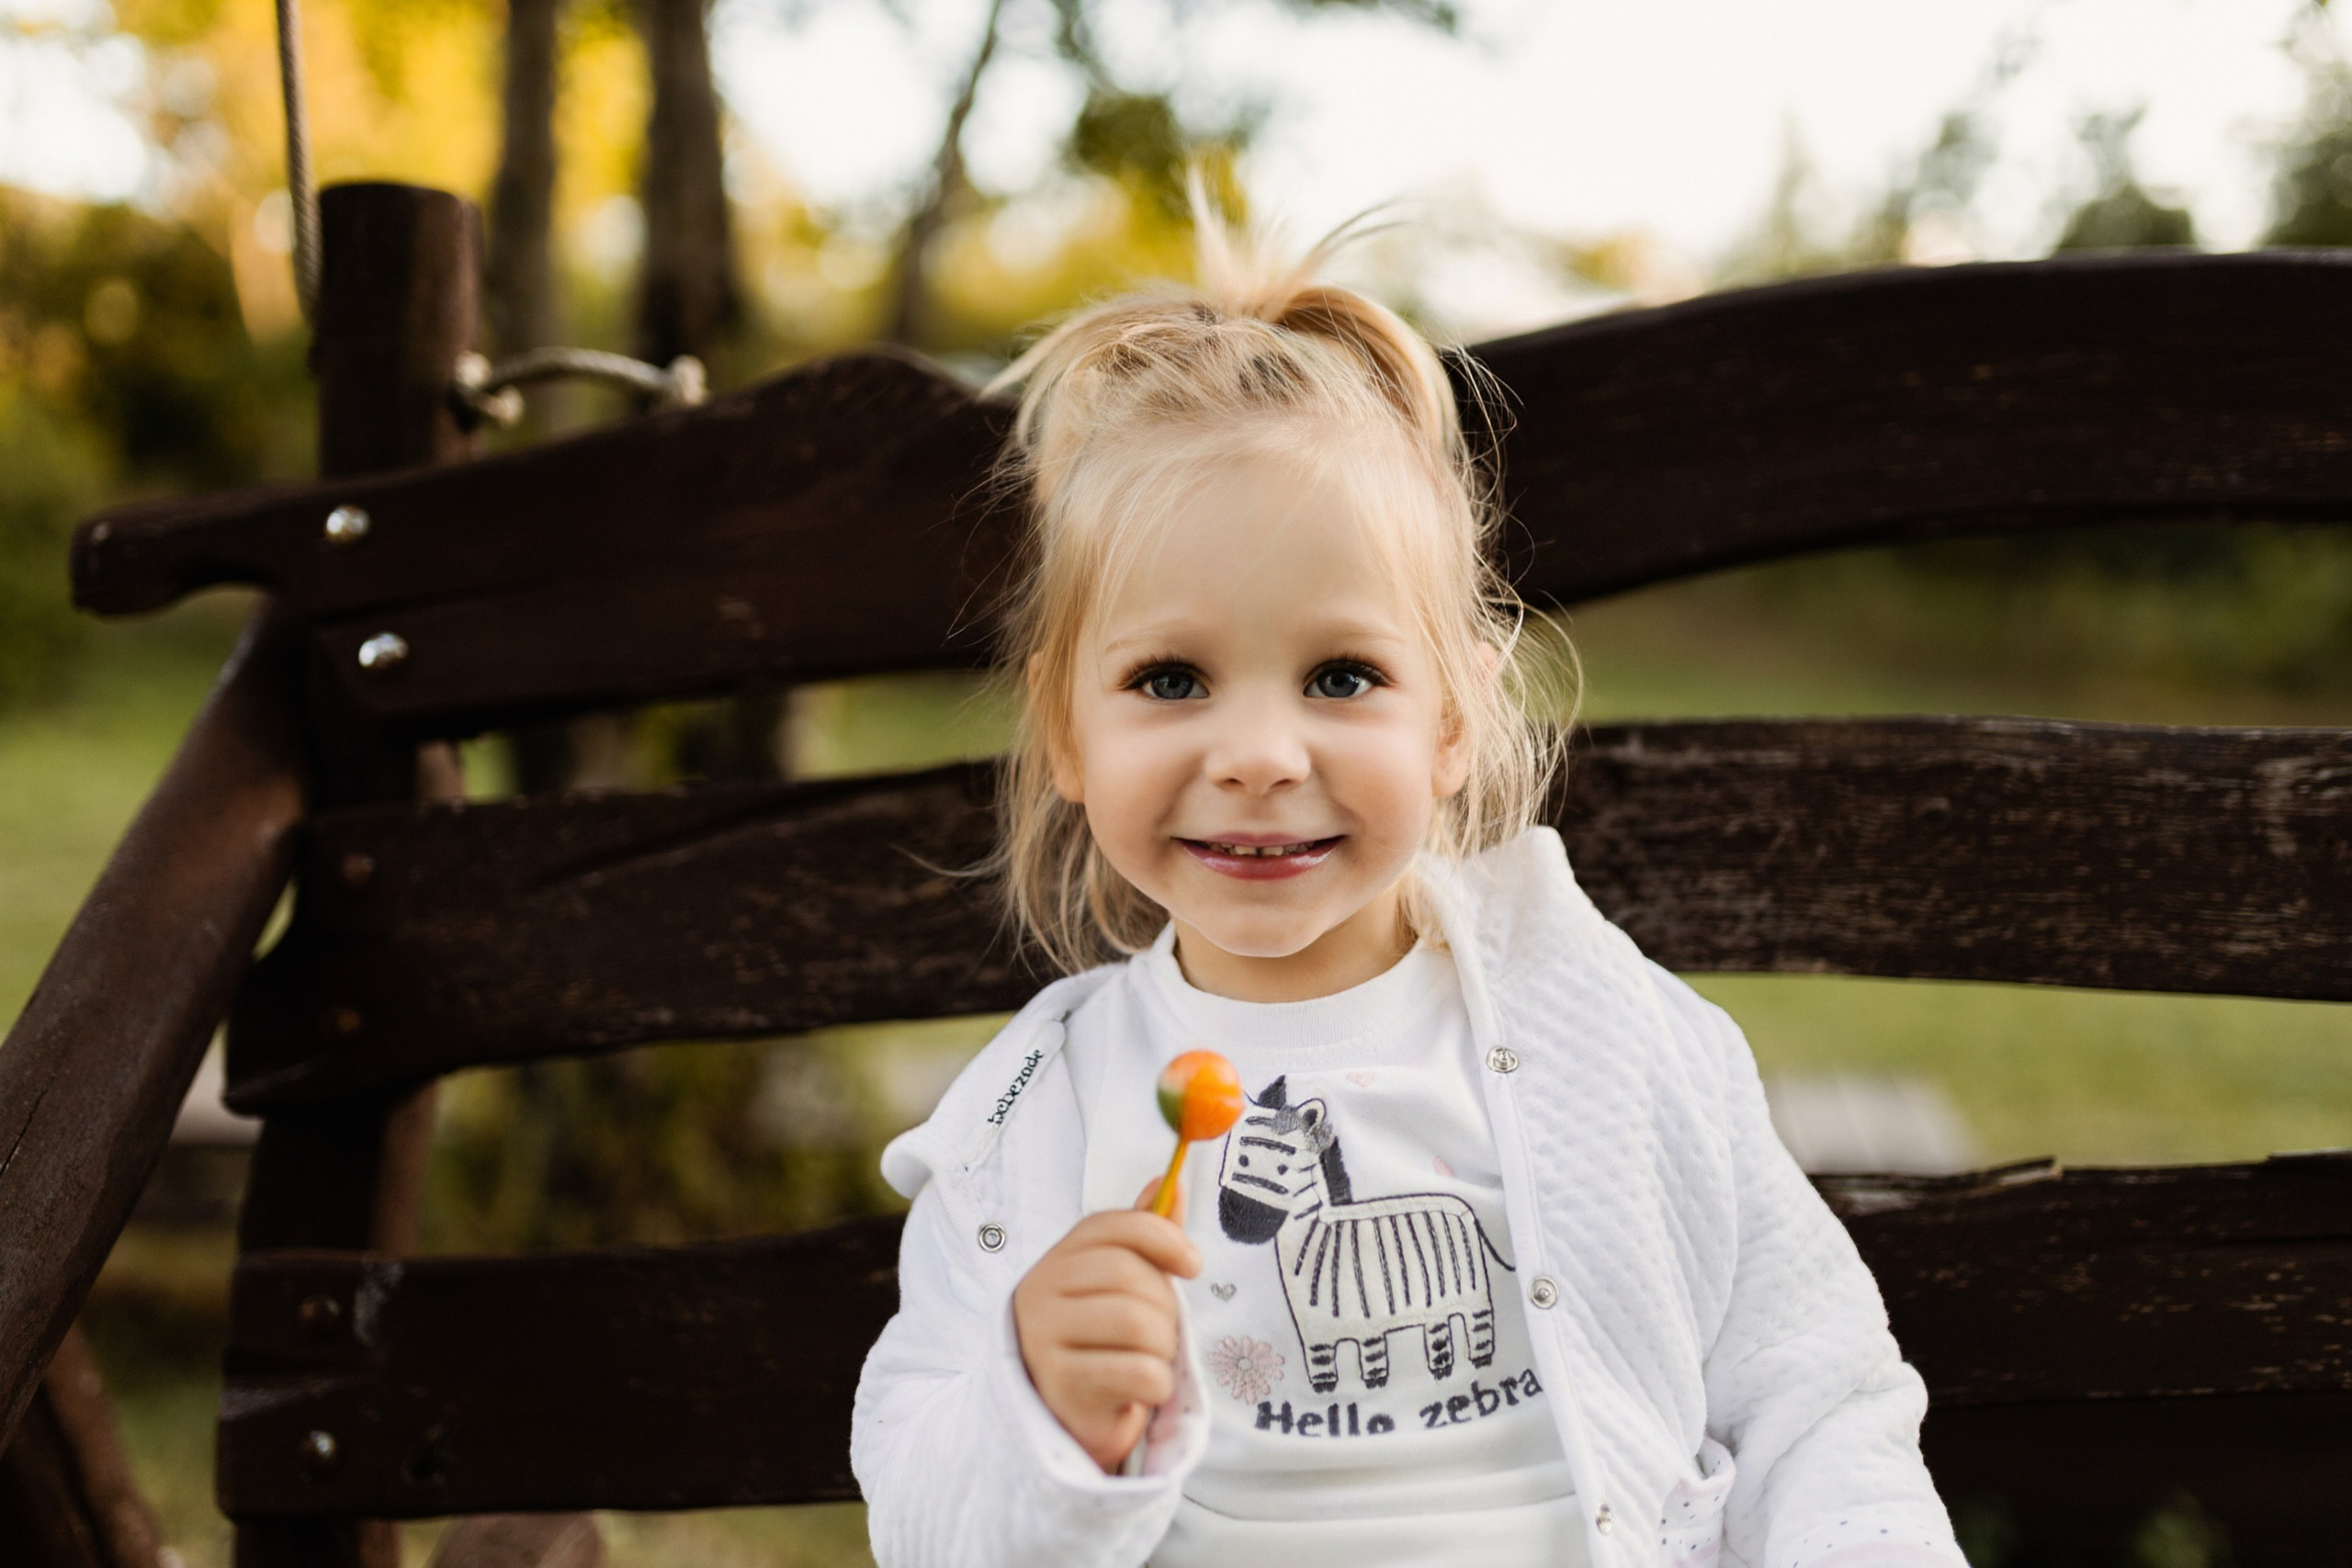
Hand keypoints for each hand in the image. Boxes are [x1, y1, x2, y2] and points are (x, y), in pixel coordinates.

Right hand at [1012, 1184, 1200, 1471]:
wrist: (1066, 1416)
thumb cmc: (1100, 1341)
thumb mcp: (1118, 1285)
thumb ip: (1143, 1237)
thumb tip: (1169, 1184)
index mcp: (1058, 1258)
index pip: (1113, 1225)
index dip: (1163, 1238)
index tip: (1192, 1265)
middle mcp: (1041, 1291)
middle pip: (1131, 1277)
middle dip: (1165, 1307)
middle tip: (1161, 1332)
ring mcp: (1045, 1339)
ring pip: (1138, 1325)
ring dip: (1163, 1348)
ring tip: (1148, 1359)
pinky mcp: (1061, 1386)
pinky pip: (1139, 1372)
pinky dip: (1157, 1385)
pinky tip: (1140, 1390)